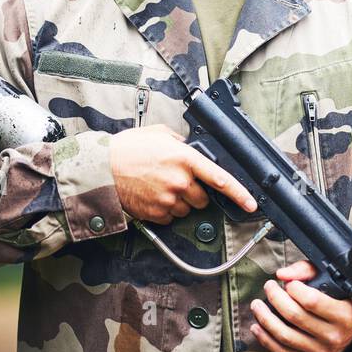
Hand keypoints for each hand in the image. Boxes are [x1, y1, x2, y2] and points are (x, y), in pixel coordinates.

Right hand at [108, 124, 255, 223]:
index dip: (240, 194)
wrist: (100, 169)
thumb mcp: (159, 134)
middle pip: (203, 198)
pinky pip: (171, 217)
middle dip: (195, 192)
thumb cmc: (127, 149)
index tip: (252, 204)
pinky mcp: (155, 214)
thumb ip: (181, 142)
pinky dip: (165, 210)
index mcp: (185, 159)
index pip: (220, 179)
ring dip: (180, 202)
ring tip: (159, 187)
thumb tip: (192, 149)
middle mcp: (180, 181)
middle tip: (176, 181)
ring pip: (187, 209)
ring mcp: (168, 199)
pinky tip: (152, 196)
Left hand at [250, 260, 351, 351]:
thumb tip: (282, 275)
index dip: (294, 289)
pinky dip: (266, 339)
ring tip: (257, 305)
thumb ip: (308, 271)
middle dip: (275, 298)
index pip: (312, 301)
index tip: (289, 283)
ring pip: (285, 335)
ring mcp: (321, 351)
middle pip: (295, 316)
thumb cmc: (340, 302)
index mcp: (344, 314)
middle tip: (268, 287)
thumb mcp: (332, 281)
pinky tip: (257, 326)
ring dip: (265, 318)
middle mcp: (334, 335)